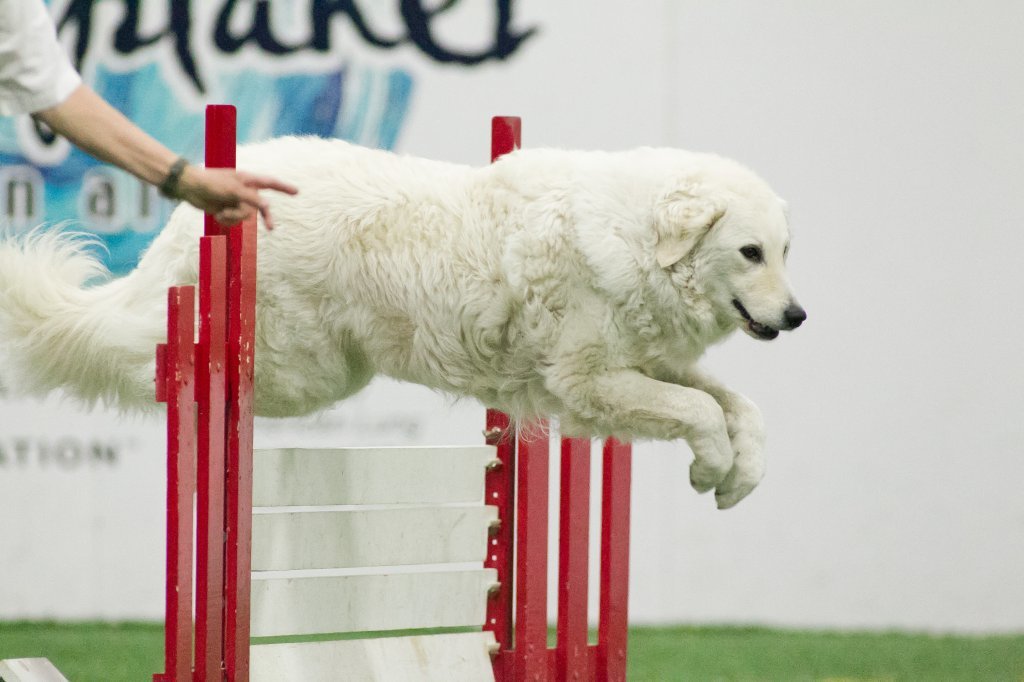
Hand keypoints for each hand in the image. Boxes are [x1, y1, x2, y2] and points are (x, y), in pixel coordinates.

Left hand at [176, 165, 298, 229]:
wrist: (190, 188)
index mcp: (249, 180)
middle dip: (261, 216)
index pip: (271, 184)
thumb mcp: (234, 190)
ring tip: (221, 210)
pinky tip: (217, 213)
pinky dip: (226, 220)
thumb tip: (267, 206)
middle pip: (259, 208)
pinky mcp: (228, 210)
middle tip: (272, 228)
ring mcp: (236, 201)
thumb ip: (252, 198)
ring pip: (246, 217)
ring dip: (233, 217)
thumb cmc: (212, 183)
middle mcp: (245, 191)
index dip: (284, 188)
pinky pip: (234, 221)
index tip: (297, 192)